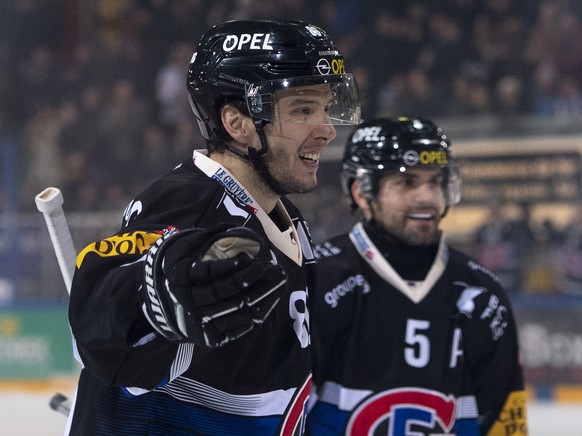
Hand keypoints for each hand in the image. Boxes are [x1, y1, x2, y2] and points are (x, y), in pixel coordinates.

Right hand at [140, 224, 287, 346]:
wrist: (158, 304)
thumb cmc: (180, 267)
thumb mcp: (186, 246)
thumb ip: (210, 237)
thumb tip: (242, 232)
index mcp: (180, 275)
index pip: (209, 272)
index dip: (231, 266)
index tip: (250, 258)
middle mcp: (187, 301)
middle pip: (227, 292)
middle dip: (256, 279)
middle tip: (277, 269)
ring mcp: (199, 322)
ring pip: (237, 311)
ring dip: (264, 296)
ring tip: (279, 282)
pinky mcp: (209, 337)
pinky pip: (239, 328)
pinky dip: (258, 313)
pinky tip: (270, 298)